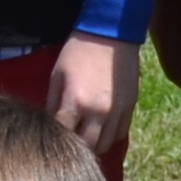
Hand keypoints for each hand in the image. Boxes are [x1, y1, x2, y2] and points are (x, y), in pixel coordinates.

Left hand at [44, 34, 135, 155]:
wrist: (111, 34)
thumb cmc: (78, 51)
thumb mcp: (57, 73)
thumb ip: (52, 101)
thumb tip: (49, 122)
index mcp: (76, 102)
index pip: (63, 134)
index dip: (56, 138)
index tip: (52, 136)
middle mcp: (97, 112)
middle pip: (85, 145)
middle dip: (74, 145)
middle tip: (68, 140)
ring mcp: (116, 112)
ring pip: (104, 145)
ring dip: (93, 144)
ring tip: (84, 136)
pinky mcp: (130, 108)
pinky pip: (119, 134)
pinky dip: (108, 136)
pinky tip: (100, 128)